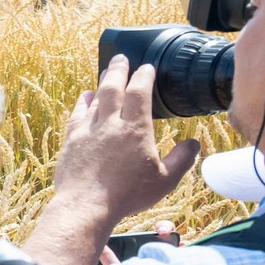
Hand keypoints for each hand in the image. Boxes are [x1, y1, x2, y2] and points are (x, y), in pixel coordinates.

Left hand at [51, 56, 201, 225]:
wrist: (85, 206)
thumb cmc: (127, 195)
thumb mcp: (164, 180)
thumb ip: (181, 160)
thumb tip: (194, 144)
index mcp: (135, 130)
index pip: (140, 93)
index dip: (144, 76)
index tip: (147, 67)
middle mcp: (109, 125)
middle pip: (113, 88)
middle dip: (118, 70)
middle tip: (121, 57)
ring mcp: (87, 131)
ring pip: (94, 99)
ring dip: (101, 84)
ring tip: (105, 75)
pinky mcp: (71, 141)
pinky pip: (76, 115)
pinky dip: (82, 103)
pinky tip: (84, 98)